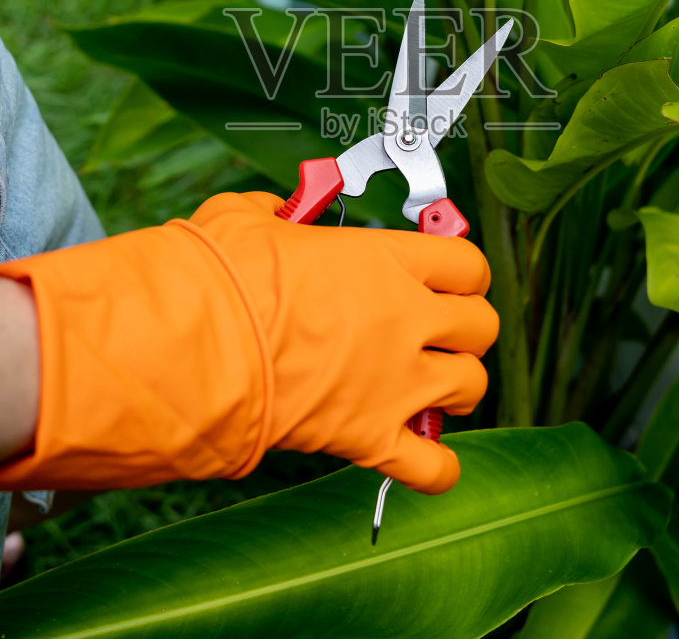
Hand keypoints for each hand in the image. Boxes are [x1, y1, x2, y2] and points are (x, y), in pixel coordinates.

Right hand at [0, 192, 496, 494]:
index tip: (445, 277)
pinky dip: (435, 466)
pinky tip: (421, 456)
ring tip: (428, 386)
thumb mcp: (246, 219)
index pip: (466, 262)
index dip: (460, 272)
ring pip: (471, 387)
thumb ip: (274, 212)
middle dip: (465, 329)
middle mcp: (407, 319)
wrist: (197, 346)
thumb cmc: (220, 279)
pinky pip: (433, 466)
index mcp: (385, 261)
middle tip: (437, 331)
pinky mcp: (371, 436)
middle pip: (481, 326)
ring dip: (455, 387)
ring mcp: (396, 381)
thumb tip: (272, 211)